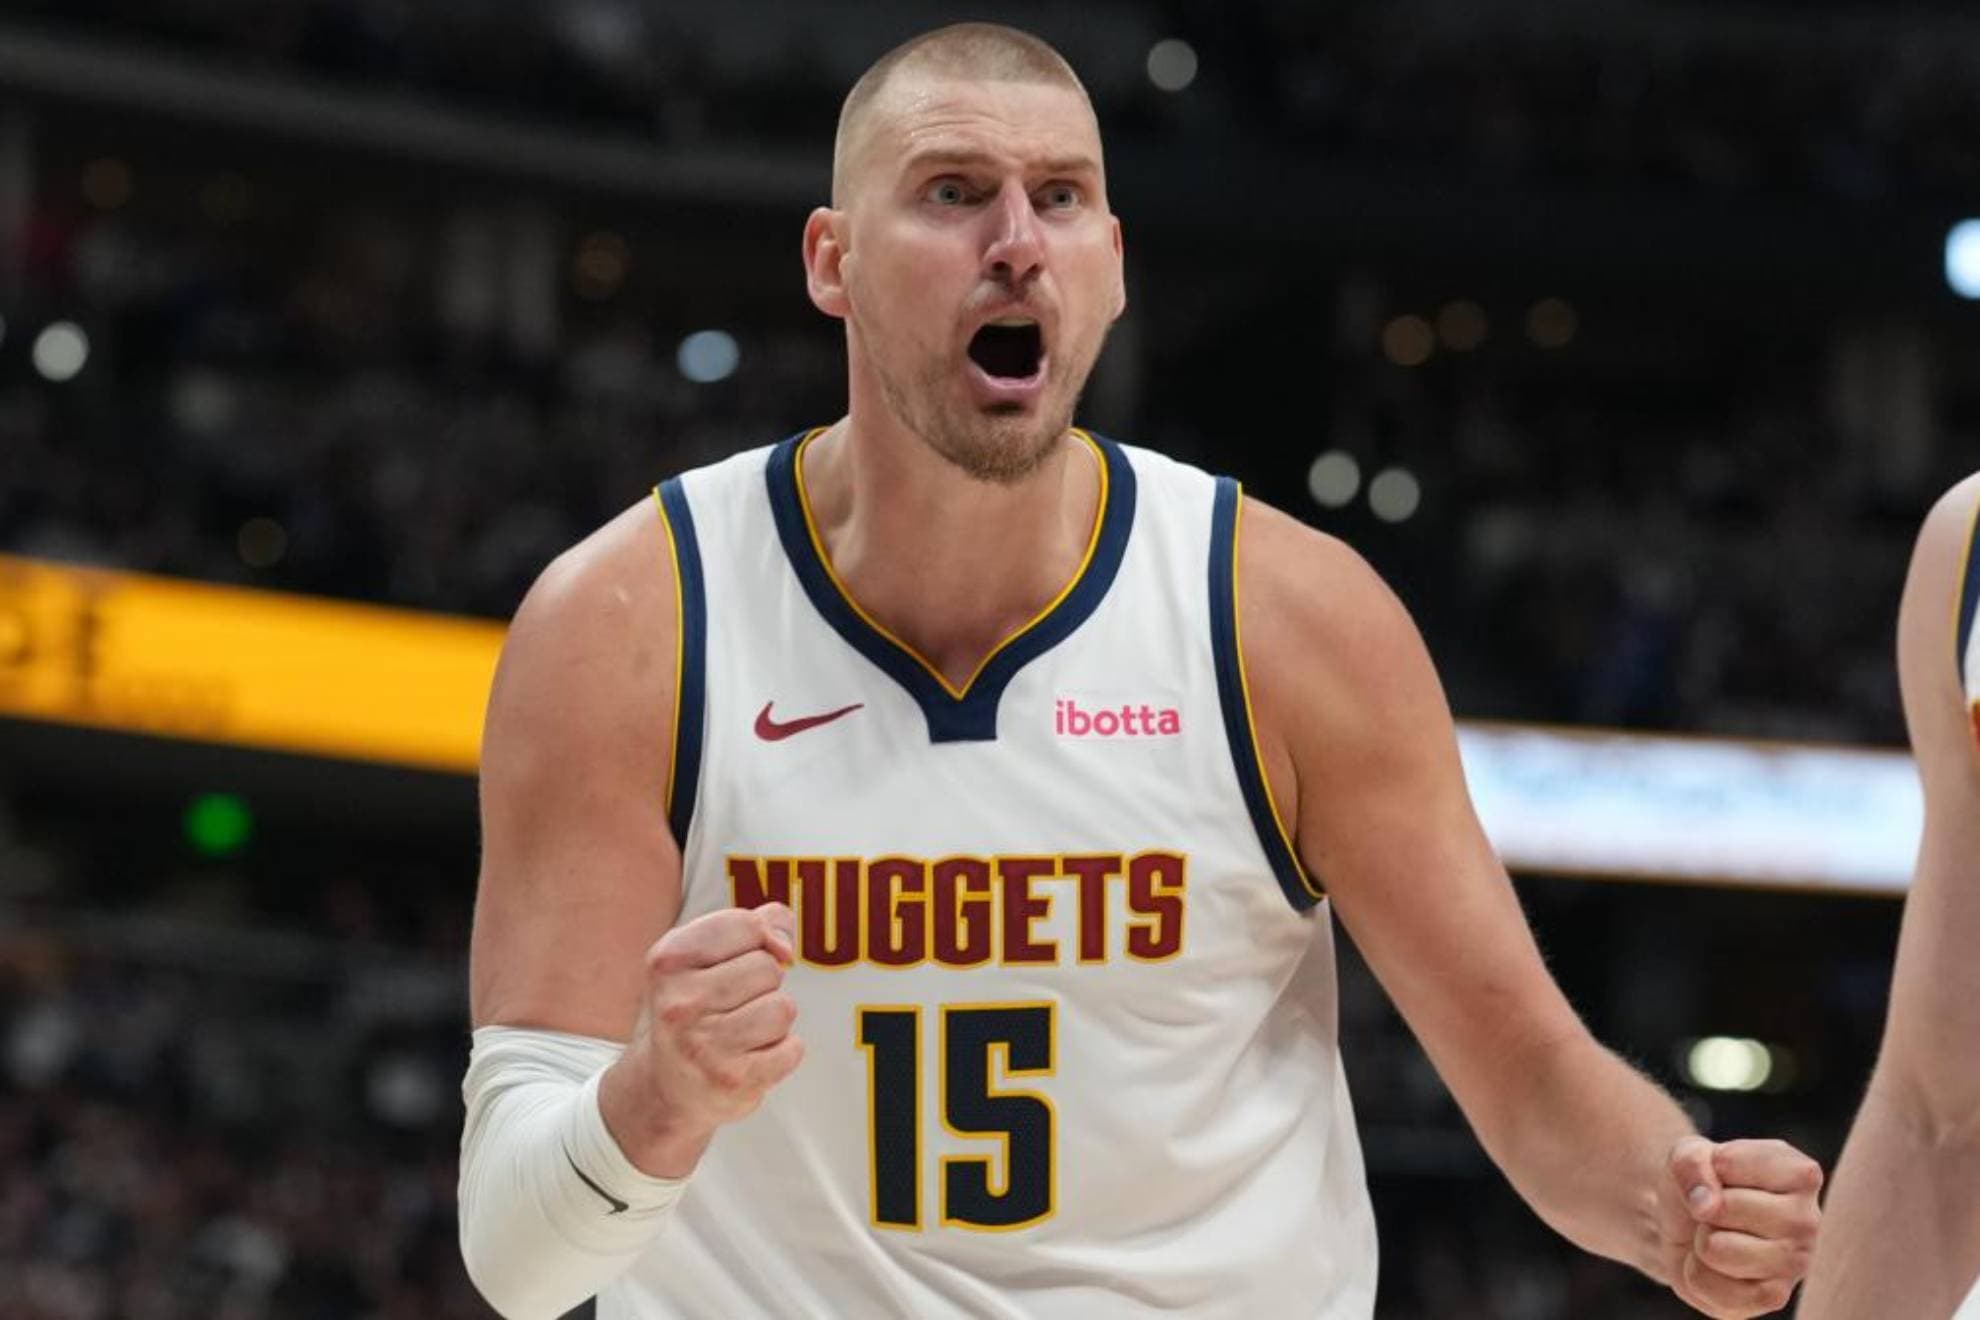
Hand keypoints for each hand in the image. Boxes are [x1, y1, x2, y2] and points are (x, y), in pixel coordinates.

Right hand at [600, 903, 804, 1175]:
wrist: (667, 1086)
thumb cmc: (695, 1008)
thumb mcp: (702, 956)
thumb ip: (750, 926)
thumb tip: (784, 944)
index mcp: (668, 961)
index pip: (747, 925)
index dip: (760, 938)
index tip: (744, 956)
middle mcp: (679, 1004)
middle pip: (767, 968)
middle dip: (764, 983)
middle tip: (734, 1004)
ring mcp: (704, 1046)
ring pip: (783, 1008)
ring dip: (774, 1018)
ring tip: (744, 1030)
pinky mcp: (732, 1081)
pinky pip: (792, 1049)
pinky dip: (782, 1051)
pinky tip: (751, 1056)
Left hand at [1659, 1135, 1822, 1316]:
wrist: (1690, 1225)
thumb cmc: (1702, 1182)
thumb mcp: (1687, 1153)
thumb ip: (1691, 1163)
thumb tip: (1706, 1206)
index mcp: (1799, 1174)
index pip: (1728, 1163)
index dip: (1707, 1166)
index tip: (1720, 1173)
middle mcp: (1808, 1219)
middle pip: (1724, 1208)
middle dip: (1704, 1208)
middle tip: (1719, 1212)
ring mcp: (1796, 1263)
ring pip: (1717, 1249)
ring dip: (1702, 1241)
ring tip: (1720, 1236)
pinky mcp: (1773, 1297)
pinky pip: (1708, 1284)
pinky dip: (1696, 1272)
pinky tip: (1718, 1265)